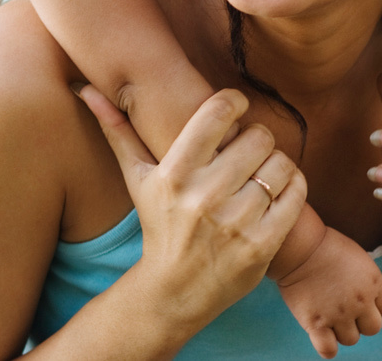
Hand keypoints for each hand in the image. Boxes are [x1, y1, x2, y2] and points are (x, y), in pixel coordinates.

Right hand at [79, 84, 306, 328]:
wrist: (172, 293)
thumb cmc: (157, 225)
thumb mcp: (136, 179)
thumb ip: (117, 130)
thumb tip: (86, 89)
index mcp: (175, 173)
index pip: (219, 112)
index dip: (235, 102)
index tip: (236, 109)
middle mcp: (204, 196)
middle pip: (259, 136)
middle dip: (257, 139)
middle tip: (249, 150)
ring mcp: (235, 223)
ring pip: (281, 164)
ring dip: (277, 164)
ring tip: (262, 172)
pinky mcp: (261, 246)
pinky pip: (295, 194)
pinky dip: (293, 186)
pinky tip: (277, 192)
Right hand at [276, 226, 381, 358]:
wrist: (299, 246)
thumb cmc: (325, 244)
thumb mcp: (357, 256)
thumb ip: (366, 278)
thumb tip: (367, 293)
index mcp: (373, 282)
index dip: (373, 305)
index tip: (360, 299)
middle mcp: (361, 302)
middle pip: (373, 328)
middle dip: (360, 321)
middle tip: (344, 309)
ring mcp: (339, 315)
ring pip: (351, 339)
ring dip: (341, 330)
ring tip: (327, 314)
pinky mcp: (317, 324)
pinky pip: (328, 350)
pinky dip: (326, 347)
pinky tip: (320, 334)